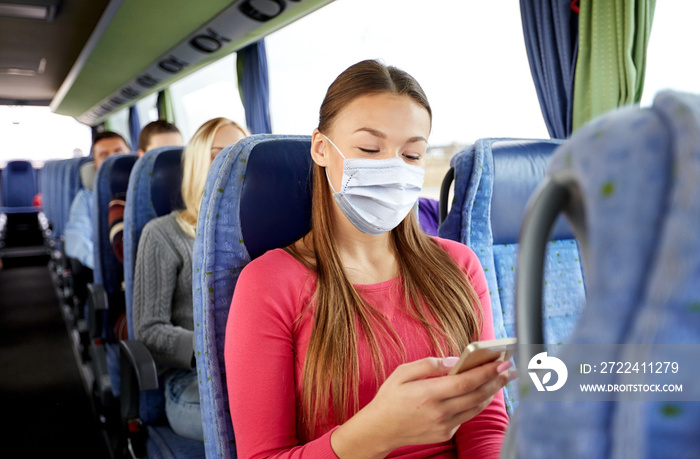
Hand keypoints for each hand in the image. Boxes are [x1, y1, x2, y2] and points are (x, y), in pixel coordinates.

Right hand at [331, 356, 513, 457]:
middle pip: (476, 395)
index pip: (466, 382)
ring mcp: (444, 425)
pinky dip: (477, 403)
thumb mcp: (402, 373)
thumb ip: (429, 365)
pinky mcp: (445, 433)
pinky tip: (482, 392)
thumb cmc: (389, 398)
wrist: (379, 430)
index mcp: (429, 394)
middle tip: (509, 368)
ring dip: (491, 392)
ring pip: (475, 408)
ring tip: (500, 378)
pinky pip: (466, 416)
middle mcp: (439, 412)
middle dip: (496, 381)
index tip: (501, 361)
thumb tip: (454, 361)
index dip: (486, 372)